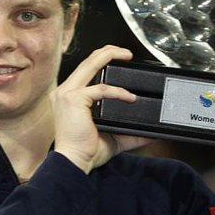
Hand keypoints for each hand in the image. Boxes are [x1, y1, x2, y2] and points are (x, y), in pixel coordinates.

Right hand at [52, 45, 151, 173]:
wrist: (74, 163)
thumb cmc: (86, 151)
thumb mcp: (113, 138)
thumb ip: (129, 133)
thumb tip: (150, 133)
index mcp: (70, 97)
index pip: (86, 70)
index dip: (103, 61)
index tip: (120, 62)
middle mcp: (65, 91)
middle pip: (87, 61)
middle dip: (108, 51)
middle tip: (127, 53)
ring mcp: (67, 93)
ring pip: (90, 64)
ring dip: (110, 56)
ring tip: (127, 56)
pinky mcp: (73, 99)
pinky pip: (100, 88)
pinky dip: (118, 91)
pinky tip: (129, 97)